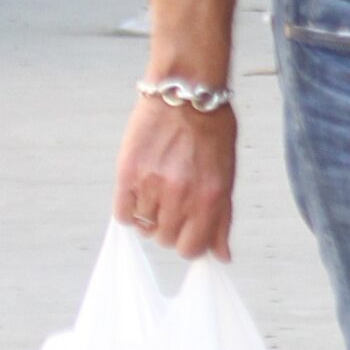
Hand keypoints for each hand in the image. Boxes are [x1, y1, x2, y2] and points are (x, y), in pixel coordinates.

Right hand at [113, 93, 236, 258]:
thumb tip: (222, 257)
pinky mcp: (128, 173)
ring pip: (144, 227)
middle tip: (172, 204)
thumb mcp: (226, 176)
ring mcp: (152, 185)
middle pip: (165, 240)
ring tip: (157, 189)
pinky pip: (122, 213)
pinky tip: (139, 194)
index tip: (186, 232)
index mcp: (210, 199)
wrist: (186, 92)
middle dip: (169, 228)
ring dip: (150, 215)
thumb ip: (222, 219)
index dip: (188, 244)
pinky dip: (129, 210)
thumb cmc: (212, 132)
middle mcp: (181, 196)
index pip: (191, 249)